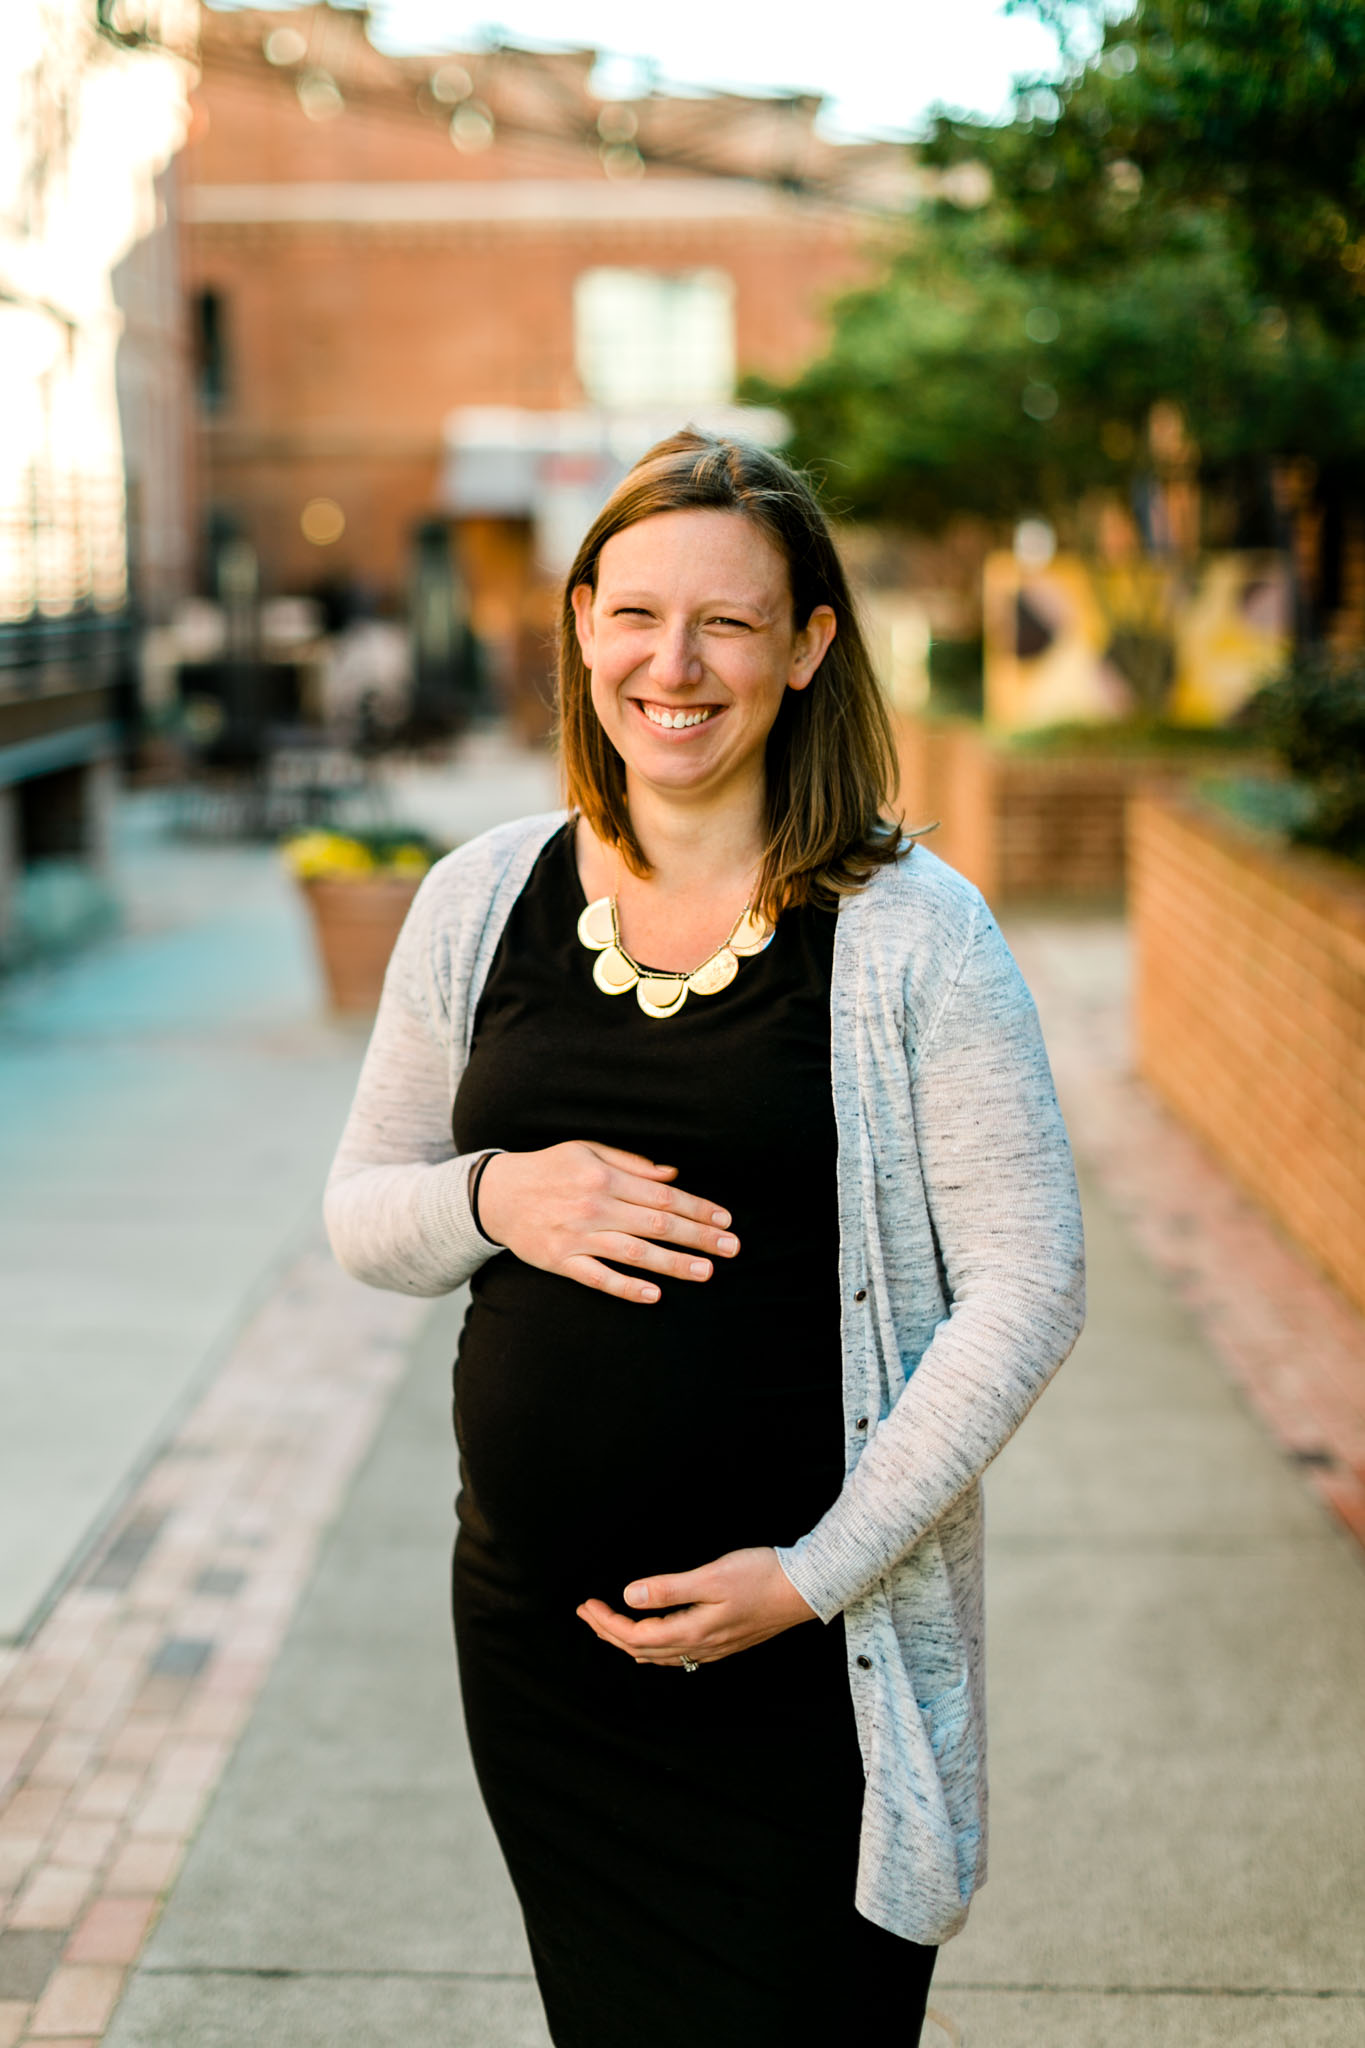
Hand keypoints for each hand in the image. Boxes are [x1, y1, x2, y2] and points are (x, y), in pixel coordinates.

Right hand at [475, 1141, 738, 1304]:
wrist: (496, 1195)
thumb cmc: (550, 1169)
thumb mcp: (588, 1150)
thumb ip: (632, 1162)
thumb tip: (673, 1175)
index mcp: (605, 1175)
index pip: (663, 1195)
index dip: (698, 1208)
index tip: (725, 1221)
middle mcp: (594, 1205)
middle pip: (657, 1224)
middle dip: (698, 1237)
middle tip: (731, 1249)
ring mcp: (578, 1235)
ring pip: (635, 1252)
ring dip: (673, 1263)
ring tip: (705, 1272)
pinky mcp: (562, 1261)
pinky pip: (599, 1277)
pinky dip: (627, 1287)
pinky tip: (654, 1294)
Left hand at [576, 1547, 817, 1666]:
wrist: (805, 1588)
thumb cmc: (762, 1576)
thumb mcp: (711, 1576)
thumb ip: (669, 1589)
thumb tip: (629, 1597)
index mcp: (692, 1632)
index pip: (635, 1635)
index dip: (606, 1623)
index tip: (587, 1605)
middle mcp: (700, 1647)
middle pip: (641, 1649)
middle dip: (609, 1632)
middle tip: (586, 1612)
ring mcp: (713, 1648)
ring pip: (658, 1655)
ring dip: (628, 1641)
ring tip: (607, 1625)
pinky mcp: (724, 1642)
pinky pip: (677, 1655)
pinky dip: (653, 1647)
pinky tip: (652, 1640)